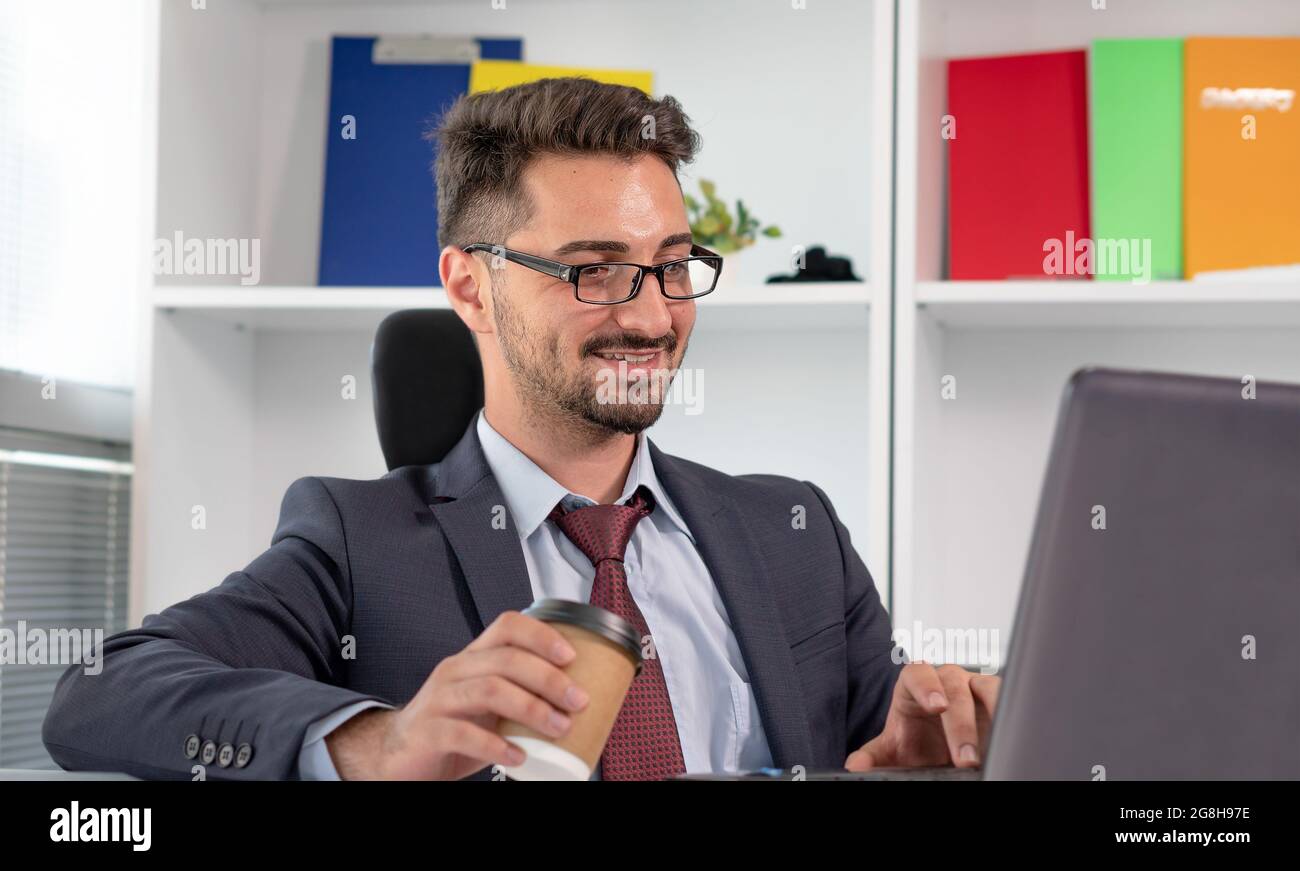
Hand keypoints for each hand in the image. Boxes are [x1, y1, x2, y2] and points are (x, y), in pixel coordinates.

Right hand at [326, 611, 589, 779]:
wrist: (399, 755)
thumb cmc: (454, 727)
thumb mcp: (488, 703)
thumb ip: (521, 693)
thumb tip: (580, 698)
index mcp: (473, 658)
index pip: (507, 626)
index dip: (541, 635)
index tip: (572, 656)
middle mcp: (455, 670)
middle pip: (506, 658)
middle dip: (549, 678)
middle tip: (578, 701)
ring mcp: (438, 699)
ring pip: (489, 690)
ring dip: (532, 708)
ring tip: (559, 728)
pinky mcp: (427, 731)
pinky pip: (463, 733)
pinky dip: (496, 746)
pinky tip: (518, 757)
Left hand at [844, 662, 999, 770]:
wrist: (941, 753)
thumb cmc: (917, 743)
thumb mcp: (895, 752)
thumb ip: (874, 756)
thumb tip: (855, 765)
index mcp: (915, 684)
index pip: (917, 673)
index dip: (926, 686)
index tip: (935, 706)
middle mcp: (947, 680)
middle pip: (954, 689)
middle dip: (961, 725)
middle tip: (964, 758)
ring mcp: (975, 687)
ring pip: (987, 689)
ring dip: (991, 718)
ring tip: (989, 751)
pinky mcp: (999, 699)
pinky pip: (1010, 699)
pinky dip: (1011, 715)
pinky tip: (1010, 736)